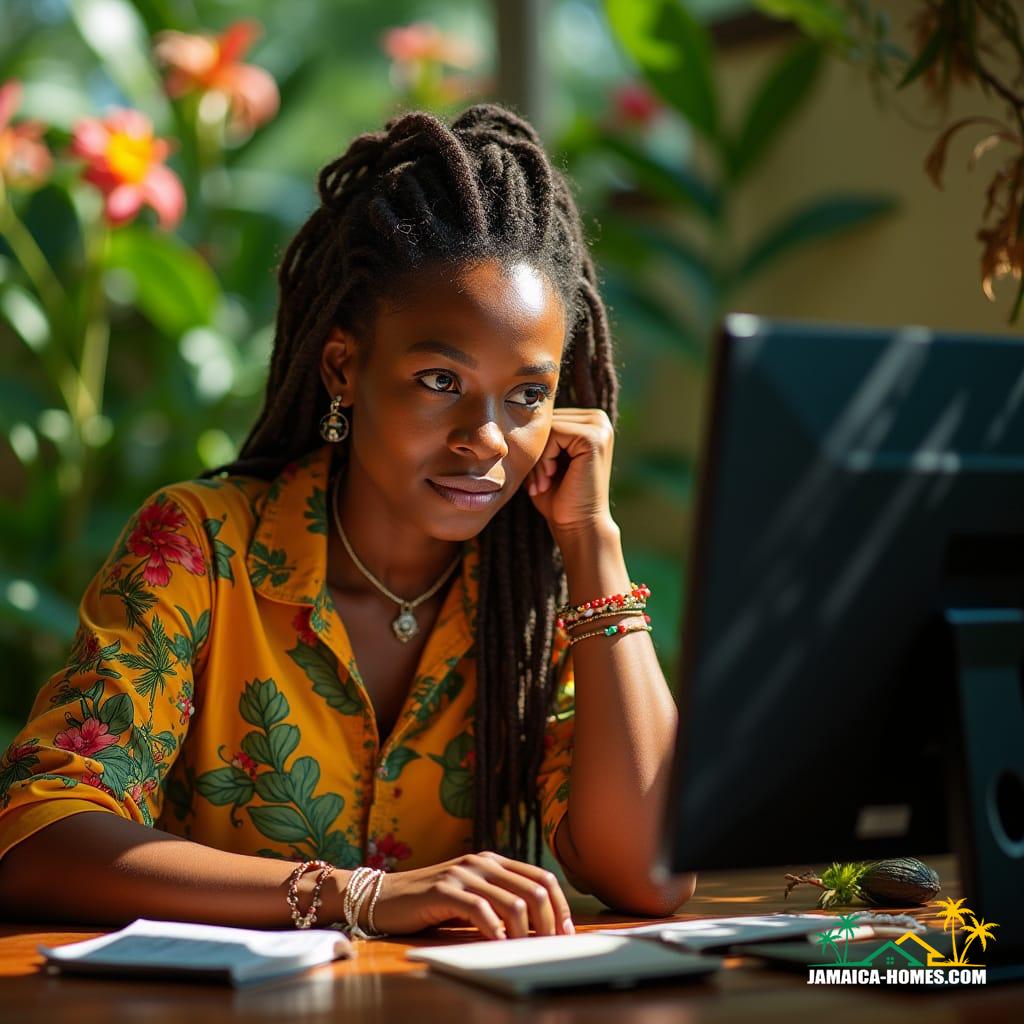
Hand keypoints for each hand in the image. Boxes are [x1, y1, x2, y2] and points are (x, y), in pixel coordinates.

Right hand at [363, 851, 574, 939]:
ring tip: (526, 951)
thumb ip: (499, 903)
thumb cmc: (432, 904)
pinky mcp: (444, 889)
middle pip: (534, 889)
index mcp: (494, 861)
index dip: (560, 906)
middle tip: (551, 946)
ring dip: (525, 932)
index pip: (541, 878)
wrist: (385, 897)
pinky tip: (497, 946)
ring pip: (513, 902)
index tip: (566, 933)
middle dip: (549, 921)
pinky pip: (480, 910)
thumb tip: (541, 929)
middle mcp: (482, 862)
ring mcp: (463, 874)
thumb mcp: (472, 897)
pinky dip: (494, 931)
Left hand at [525, 408, 615, 539]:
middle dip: (536, 453)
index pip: (547, 419)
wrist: (577, 526)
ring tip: (544, 482)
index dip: (536, 447)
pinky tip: (551, 478)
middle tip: (539, 483)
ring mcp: (600, 426)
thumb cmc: (556, 497)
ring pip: (548, 427)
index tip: (539, 478)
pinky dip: (545, 458)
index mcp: (588, 421)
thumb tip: (511, 407)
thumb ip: (538, 436)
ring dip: (538, 458)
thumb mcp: (543, 460)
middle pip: (547, 420)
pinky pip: (554, 433)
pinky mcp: (594, 437)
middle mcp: (598, 418)